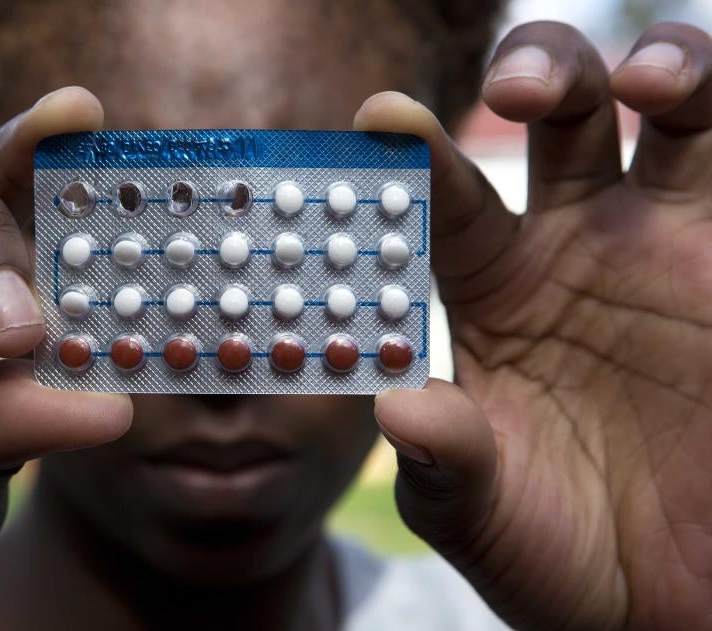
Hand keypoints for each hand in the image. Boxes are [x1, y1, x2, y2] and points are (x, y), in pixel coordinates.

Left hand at [358, 22, 711, 628]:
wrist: (659, 600)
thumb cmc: (551, 548)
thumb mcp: (478, 512)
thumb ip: (443, 461)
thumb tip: (399, 411)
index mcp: (491, 286)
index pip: (446, 199)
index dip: (413, 155)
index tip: (381, 118)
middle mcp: (576, 245)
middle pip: (562, 114)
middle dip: (544, 74)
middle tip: (516, 93)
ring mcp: (669, 246)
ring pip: (678, 113)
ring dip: (667, 68)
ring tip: (649, 85)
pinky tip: (704, 116)